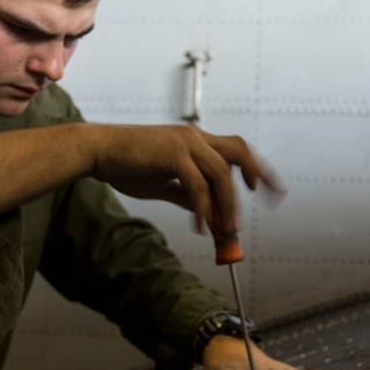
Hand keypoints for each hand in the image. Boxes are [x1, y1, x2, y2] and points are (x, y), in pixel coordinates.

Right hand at [89, 125, 286, 235]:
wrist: (98, 152)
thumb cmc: (126, 165)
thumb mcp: (162, 183)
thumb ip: (185, 194)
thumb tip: (207, 213)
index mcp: (194, 141)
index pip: (234, 150)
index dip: (256, 167)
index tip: (270, 187)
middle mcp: (195, 137)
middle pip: (240, 152)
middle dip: (259, 174)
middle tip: (270, 197)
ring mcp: (186, 143)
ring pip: (222, 174)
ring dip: (228, 206)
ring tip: (226, 232)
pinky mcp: (174, 154)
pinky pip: (199, 186)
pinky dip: (204, 210)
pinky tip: (200, 227)